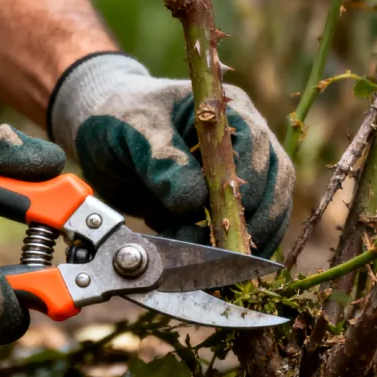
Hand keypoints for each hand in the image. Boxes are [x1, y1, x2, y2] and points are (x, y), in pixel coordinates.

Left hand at [48, 53, 293, 254]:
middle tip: (223, 253)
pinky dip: (234, 248)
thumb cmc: (117, 118)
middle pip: (275, 182)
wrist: (100, 134)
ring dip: (248, 240)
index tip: (226, 221)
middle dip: (251, 221)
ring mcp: (238, 171)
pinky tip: (211, 264)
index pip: (257, 148)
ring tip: (215, 265)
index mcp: (225, 112)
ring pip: (269, 208)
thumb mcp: (134, 129)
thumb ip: (163, 161)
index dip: (247, 186)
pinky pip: (244, 227)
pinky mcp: (223, 201)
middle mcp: (243, 140)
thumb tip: (194, 200)